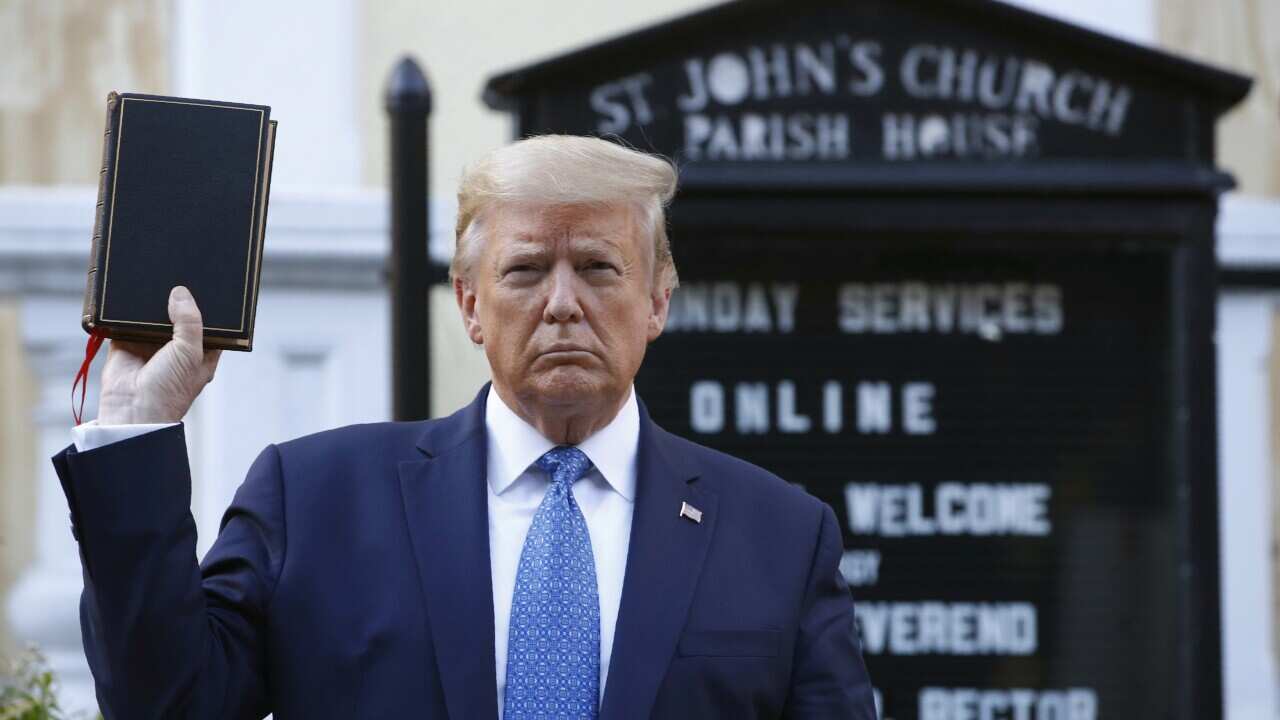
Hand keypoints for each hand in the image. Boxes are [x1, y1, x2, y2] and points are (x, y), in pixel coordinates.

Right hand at [96, 286, 222, 424]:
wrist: (132, 410)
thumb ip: (189, 321)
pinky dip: (127, 308)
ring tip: (156, 274)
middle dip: (178, 299)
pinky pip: (126, 319)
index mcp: (201, 351)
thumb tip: (181, 293)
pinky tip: (131, 288)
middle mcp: (177, 347)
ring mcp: (151, 344)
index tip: (210, 284)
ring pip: (153, 315)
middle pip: (179, 315)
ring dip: (153, 301)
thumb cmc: (170, 389)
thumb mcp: (190, 352)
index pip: (209, 323)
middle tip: (179, 271)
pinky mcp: (126, 342)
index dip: (209, 307)